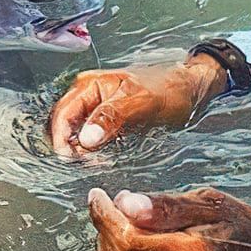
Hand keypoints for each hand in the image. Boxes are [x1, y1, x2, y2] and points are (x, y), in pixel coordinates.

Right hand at [48, 53, 226, 158]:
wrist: (188, 90)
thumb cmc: (170, 90)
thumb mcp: (142, 102)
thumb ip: (112, 117)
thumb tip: (86, 138)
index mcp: (89, 85)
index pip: (61, 115)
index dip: (62, 140)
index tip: (72, 160)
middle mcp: (87, 95)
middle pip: (62, 126)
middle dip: (69, 148)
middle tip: (88, 165)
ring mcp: (94, 109)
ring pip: (72, 135)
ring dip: (79, 152)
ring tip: (97, 163)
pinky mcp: (104, 122)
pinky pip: (86, 139)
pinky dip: (89, 152)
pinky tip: (102, 159)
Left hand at [87, 186, 250, 250]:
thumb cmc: (237, 222)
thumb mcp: (207, 201)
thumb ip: (165, 206)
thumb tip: (125, 204)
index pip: (129, 242)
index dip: (105, 217)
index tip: (98, 195)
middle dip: (104, 228)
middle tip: (109, 202)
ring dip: (104, 246)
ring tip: (117, 220)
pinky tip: (122, 242)